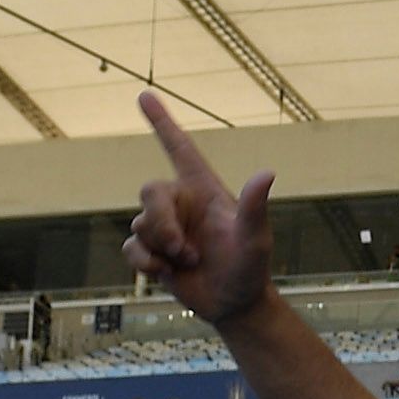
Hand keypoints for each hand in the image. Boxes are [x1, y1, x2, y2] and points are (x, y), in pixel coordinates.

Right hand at [122, 91, 277, 326]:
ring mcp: (165, 227)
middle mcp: (182, 203)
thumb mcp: (255, 239)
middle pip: (149, 190)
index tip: (144, 94)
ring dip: (162, 248)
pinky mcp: (152, 250)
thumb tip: (267, 174)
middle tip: (184, 249)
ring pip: (139, 223)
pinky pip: (131, 248)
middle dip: (161, 222)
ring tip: (189, 262)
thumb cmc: (250, 268)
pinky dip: (145, 263)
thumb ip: (254, 207)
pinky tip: (165, 272)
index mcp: (204, 189)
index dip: (162, 122)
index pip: (180, 148)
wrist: (233, 304)